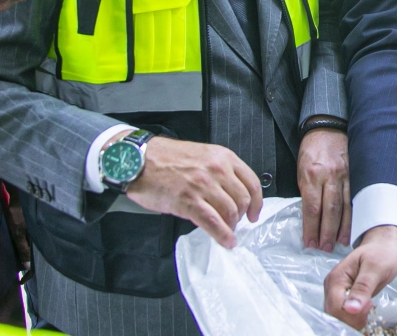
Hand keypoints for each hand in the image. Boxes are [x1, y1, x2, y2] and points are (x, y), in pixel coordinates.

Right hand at [125, 136, 262, 248]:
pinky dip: (222, 235)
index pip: (252, 182)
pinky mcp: (188, 201)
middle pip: (242, 199)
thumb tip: (230, 195)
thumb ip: (219, 172)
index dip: (257, 202)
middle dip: (241, 216)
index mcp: (223, 157)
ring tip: (227, 231)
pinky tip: (225, 241)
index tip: (254, 213)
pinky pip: (213, 222)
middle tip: (235, 223)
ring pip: (230, 212)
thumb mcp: (201, 156)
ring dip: (231, 226)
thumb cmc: (166, 158)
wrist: (139, 160)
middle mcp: (217, 170)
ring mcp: (203, 186)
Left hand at [297, 123, 350, 251]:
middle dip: (328, 232)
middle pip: (330, 210)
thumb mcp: (301, 170)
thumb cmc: (311, 149)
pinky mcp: (355, 173)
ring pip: (346, 205)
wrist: (327, 127)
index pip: (312, 208)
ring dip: (344, 227)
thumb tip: (310, 217)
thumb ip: (307, 192)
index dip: (311, 228)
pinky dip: (355, 212)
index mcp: (312, 175)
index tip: (310, 242)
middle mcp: (329, 176)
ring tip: (342, 242)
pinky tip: (356, 224)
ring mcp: (345, 174)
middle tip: (326, 247)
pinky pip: (355, 196)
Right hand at [324, 225, 396, 328]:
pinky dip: (354, 317)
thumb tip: (351, 309)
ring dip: (353, 319)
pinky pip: (343, 314)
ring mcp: (335, 292)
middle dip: (352, 318)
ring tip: (369, 306)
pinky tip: (365, 309)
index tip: (369, 306)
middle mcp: (331, 287)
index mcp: (336, 279)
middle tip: (370, 306)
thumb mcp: (375, 269)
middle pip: (334, 315)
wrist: (382, 246)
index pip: (335, 308)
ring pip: (338, 317)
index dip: (351, 315)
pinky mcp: (341, 296)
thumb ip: (363, 287)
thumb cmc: (381, 254)